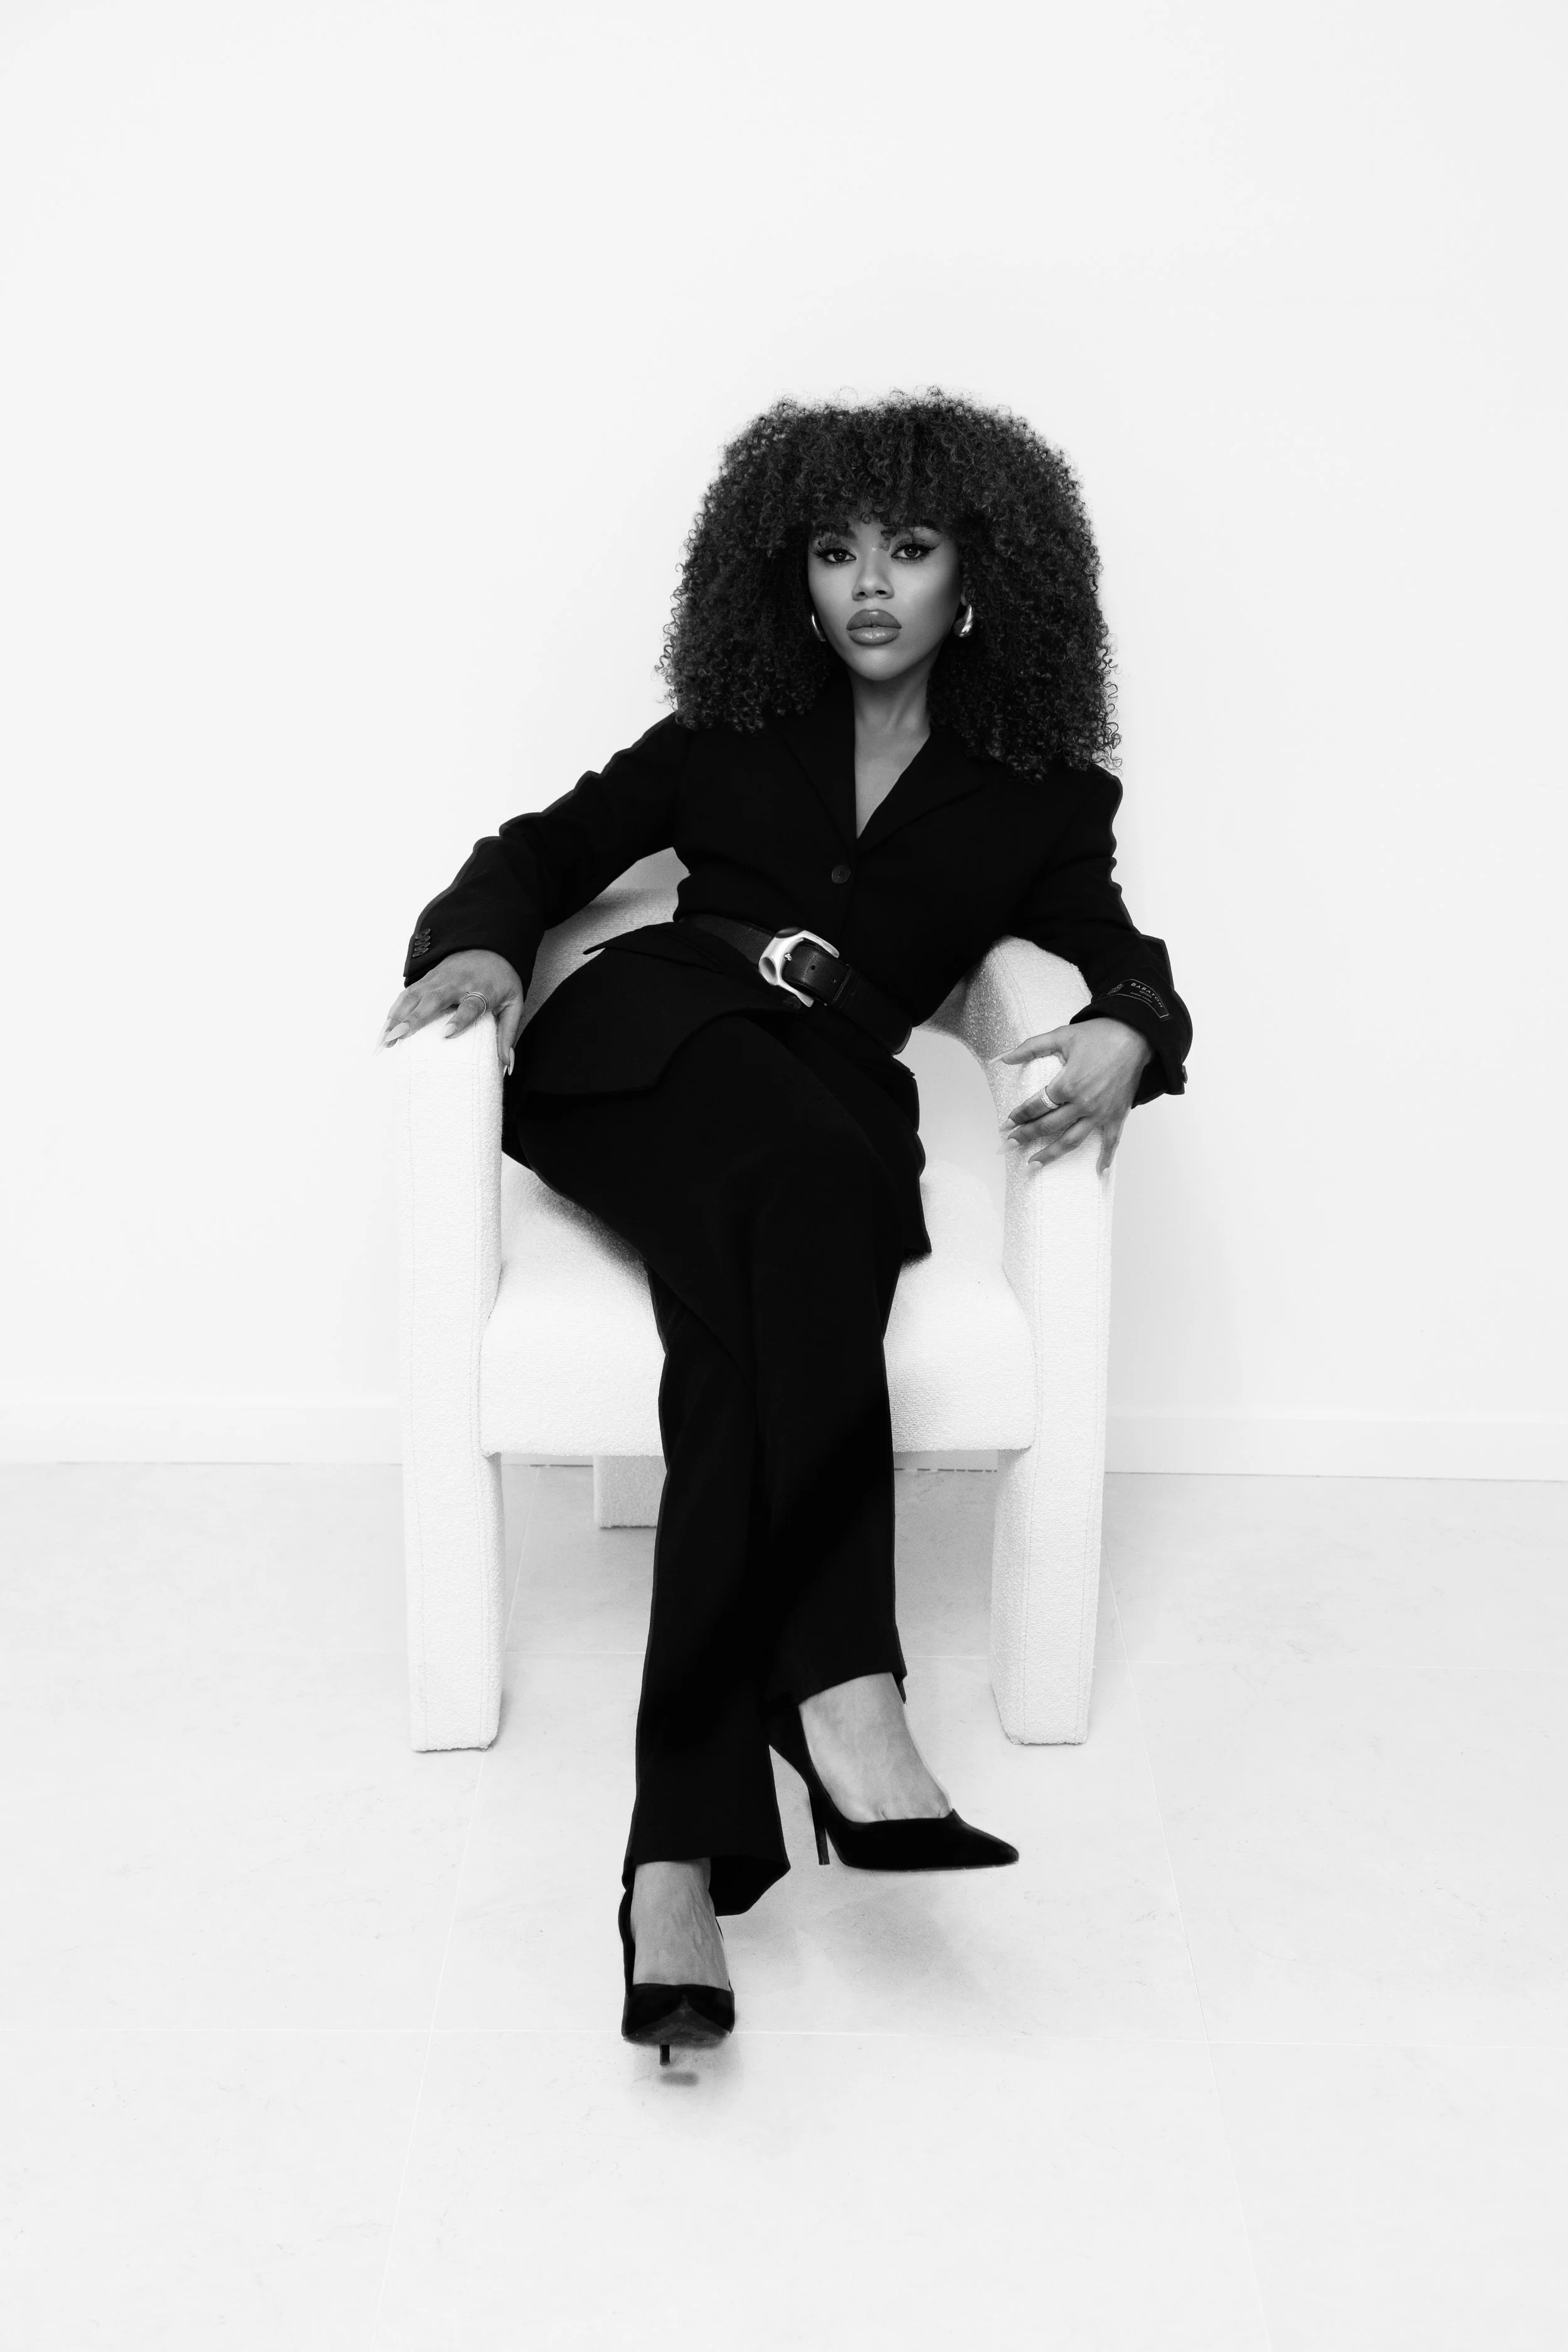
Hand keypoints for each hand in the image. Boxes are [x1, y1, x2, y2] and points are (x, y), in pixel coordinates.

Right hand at [378, 949, 524, 1076]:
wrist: (491, 947)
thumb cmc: (502, 980)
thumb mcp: (514, 1004)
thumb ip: (508, 1034)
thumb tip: (507, 1066)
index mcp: (481, 990)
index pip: (469, 1006)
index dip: (458, 1020)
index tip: (446, 1034)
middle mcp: (457, 983)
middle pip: (433, 1000)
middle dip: (414, 1018)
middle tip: (398, 1037)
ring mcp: (439, 979)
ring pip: (414, 996)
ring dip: (397, 1016)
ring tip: (385, 1039)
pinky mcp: (428, 978)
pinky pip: (407, 994)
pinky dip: (394, 1010)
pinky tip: (386, 1027)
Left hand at [992, 1018, 1152, 1174]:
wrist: (1135, 1035)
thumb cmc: (1099, 1035)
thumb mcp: (1061, 1036)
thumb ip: (1031, 1047)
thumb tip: (1005, 1057)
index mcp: (1067, 1085)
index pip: (1035, 1106)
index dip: (1018, 1116)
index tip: (1006, 1124)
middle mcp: (1083, 1104)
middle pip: (1048, 1126)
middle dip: (1026, 1136)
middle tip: (1009, 1145)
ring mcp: (1101, 1113)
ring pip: (1071, 1141)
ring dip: (1051, 1154)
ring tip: (1033, 1164)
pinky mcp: (1117, 1115)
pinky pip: (1111, 1142)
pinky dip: (1105, 1159)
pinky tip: (1098, 1172)